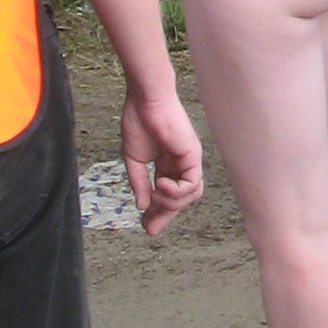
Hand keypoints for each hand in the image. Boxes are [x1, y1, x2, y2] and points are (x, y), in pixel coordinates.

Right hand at [121, 63, 202, 233]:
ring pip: (191, 195)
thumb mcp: (135, 159)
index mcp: (167, 164)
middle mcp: (181, 164)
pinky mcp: (193, 155)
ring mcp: (189, 160)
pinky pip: (192, 185)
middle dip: (165, 215)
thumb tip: (143, 205)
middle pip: (181, 199)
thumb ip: (140, 183)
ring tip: (156, 193)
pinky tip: (161, 184)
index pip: (168, 194)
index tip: (145, 224)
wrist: (145, 100)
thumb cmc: (139, 121)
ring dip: (171, 202)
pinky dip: (177, 191)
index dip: (158, 212)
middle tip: (149, 228)